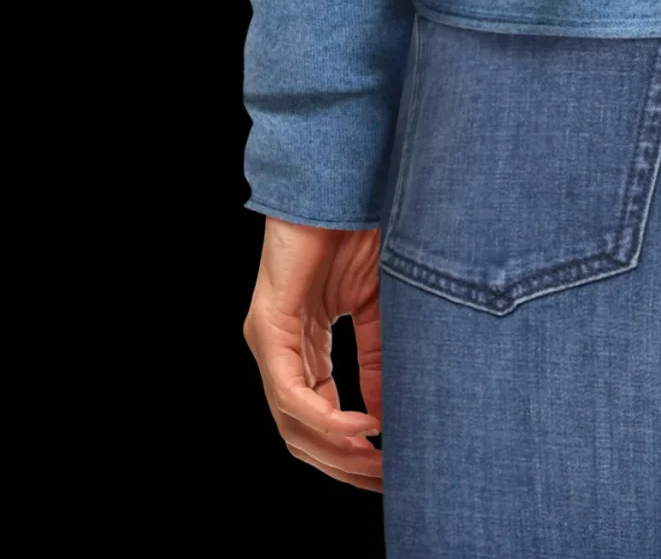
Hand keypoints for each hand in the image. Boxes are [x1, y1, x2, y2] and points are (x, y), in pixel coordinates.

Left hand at [242, 217, 384, 493]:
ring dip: (337, 452)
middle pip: (301, 434)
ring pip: (292, 423)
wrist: (346, 179)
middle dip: (345, 465)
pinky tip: (363, 426)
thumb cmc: (362, 230)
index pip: (318, 418)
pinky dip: (326, 418)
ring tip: (378, 461)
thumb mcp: (380, 309)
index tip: (393, 469)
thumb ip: (379, 360)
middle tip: (387, 481)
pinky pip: (292, 393)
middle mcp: (280, 350)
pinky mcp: (267, 326)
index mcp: (305, 346)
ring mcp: (268, 340)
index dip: (353, 452)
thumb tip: (391, 417)